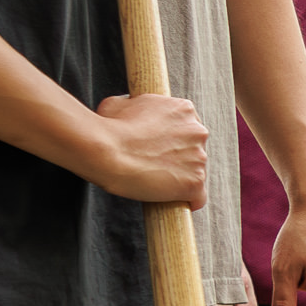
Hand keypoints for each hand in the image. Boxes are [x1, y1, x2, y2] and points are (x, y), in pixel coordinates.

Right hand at [84, 91, 206, 206]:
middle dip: (178, 157)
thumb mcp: (120, 103)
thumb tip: (127, 107)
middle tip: (154, 163)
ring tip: (155, 181)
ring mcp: (199, 158)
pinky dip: (188, 201)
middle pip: (194, 149)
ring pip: (196, 172)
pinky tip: (174, 202)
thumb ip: (134, 105)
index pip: (187, 126)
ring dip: (180, 177)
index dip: (171, 138)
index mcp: (183, 109)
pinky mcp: (195, 183)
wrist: (107, 152)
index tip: (158, 147)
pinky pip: (198, 197)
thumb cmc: (110, 128)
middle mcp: (198, 131)